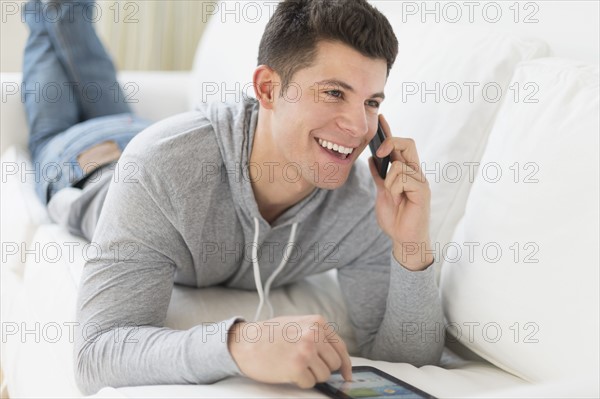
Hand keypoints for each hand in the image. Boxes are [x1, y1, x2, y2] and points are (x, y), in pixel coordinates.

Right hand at [228, 315, 351, 387]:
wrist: (245, 342)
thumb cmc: (269, 335)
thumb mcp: (297, 324)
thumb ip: (317, 335)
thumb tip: (336, 357)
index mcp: (317, 323)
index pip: (340, 347)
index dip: (346, 364)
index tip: (347, 375)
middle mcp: (314, 335)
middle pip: (334, 364)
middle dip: (322, 368)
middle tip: (305, 364)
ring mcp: (306, 351)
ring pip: (323, 375)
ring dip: (310, 375)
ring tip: (293, 364)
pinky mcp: (297, 367)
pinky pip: (310, 383)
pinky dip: (300, 381)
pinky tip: (287, 370)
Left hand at [368, 115, 432, 270]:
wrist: (404, 239)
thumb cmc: (396, 218)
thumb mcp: (382, 193)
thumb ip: (379, 176)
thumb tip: (371, 159)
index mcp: (406, 172)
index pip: (400, 145)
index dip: (389, 131)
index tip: (380, 119)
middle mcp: (416, 173)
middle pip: (407, 144)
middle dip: (391, 142)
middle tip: (379, 153)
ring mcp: (420, 181)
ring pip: (400, 164)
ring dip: (389, 179)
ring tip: (391, 194)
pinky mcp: (422, 191)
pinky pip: (404, 178)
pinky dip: (394, 187)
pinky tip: (396, 198)